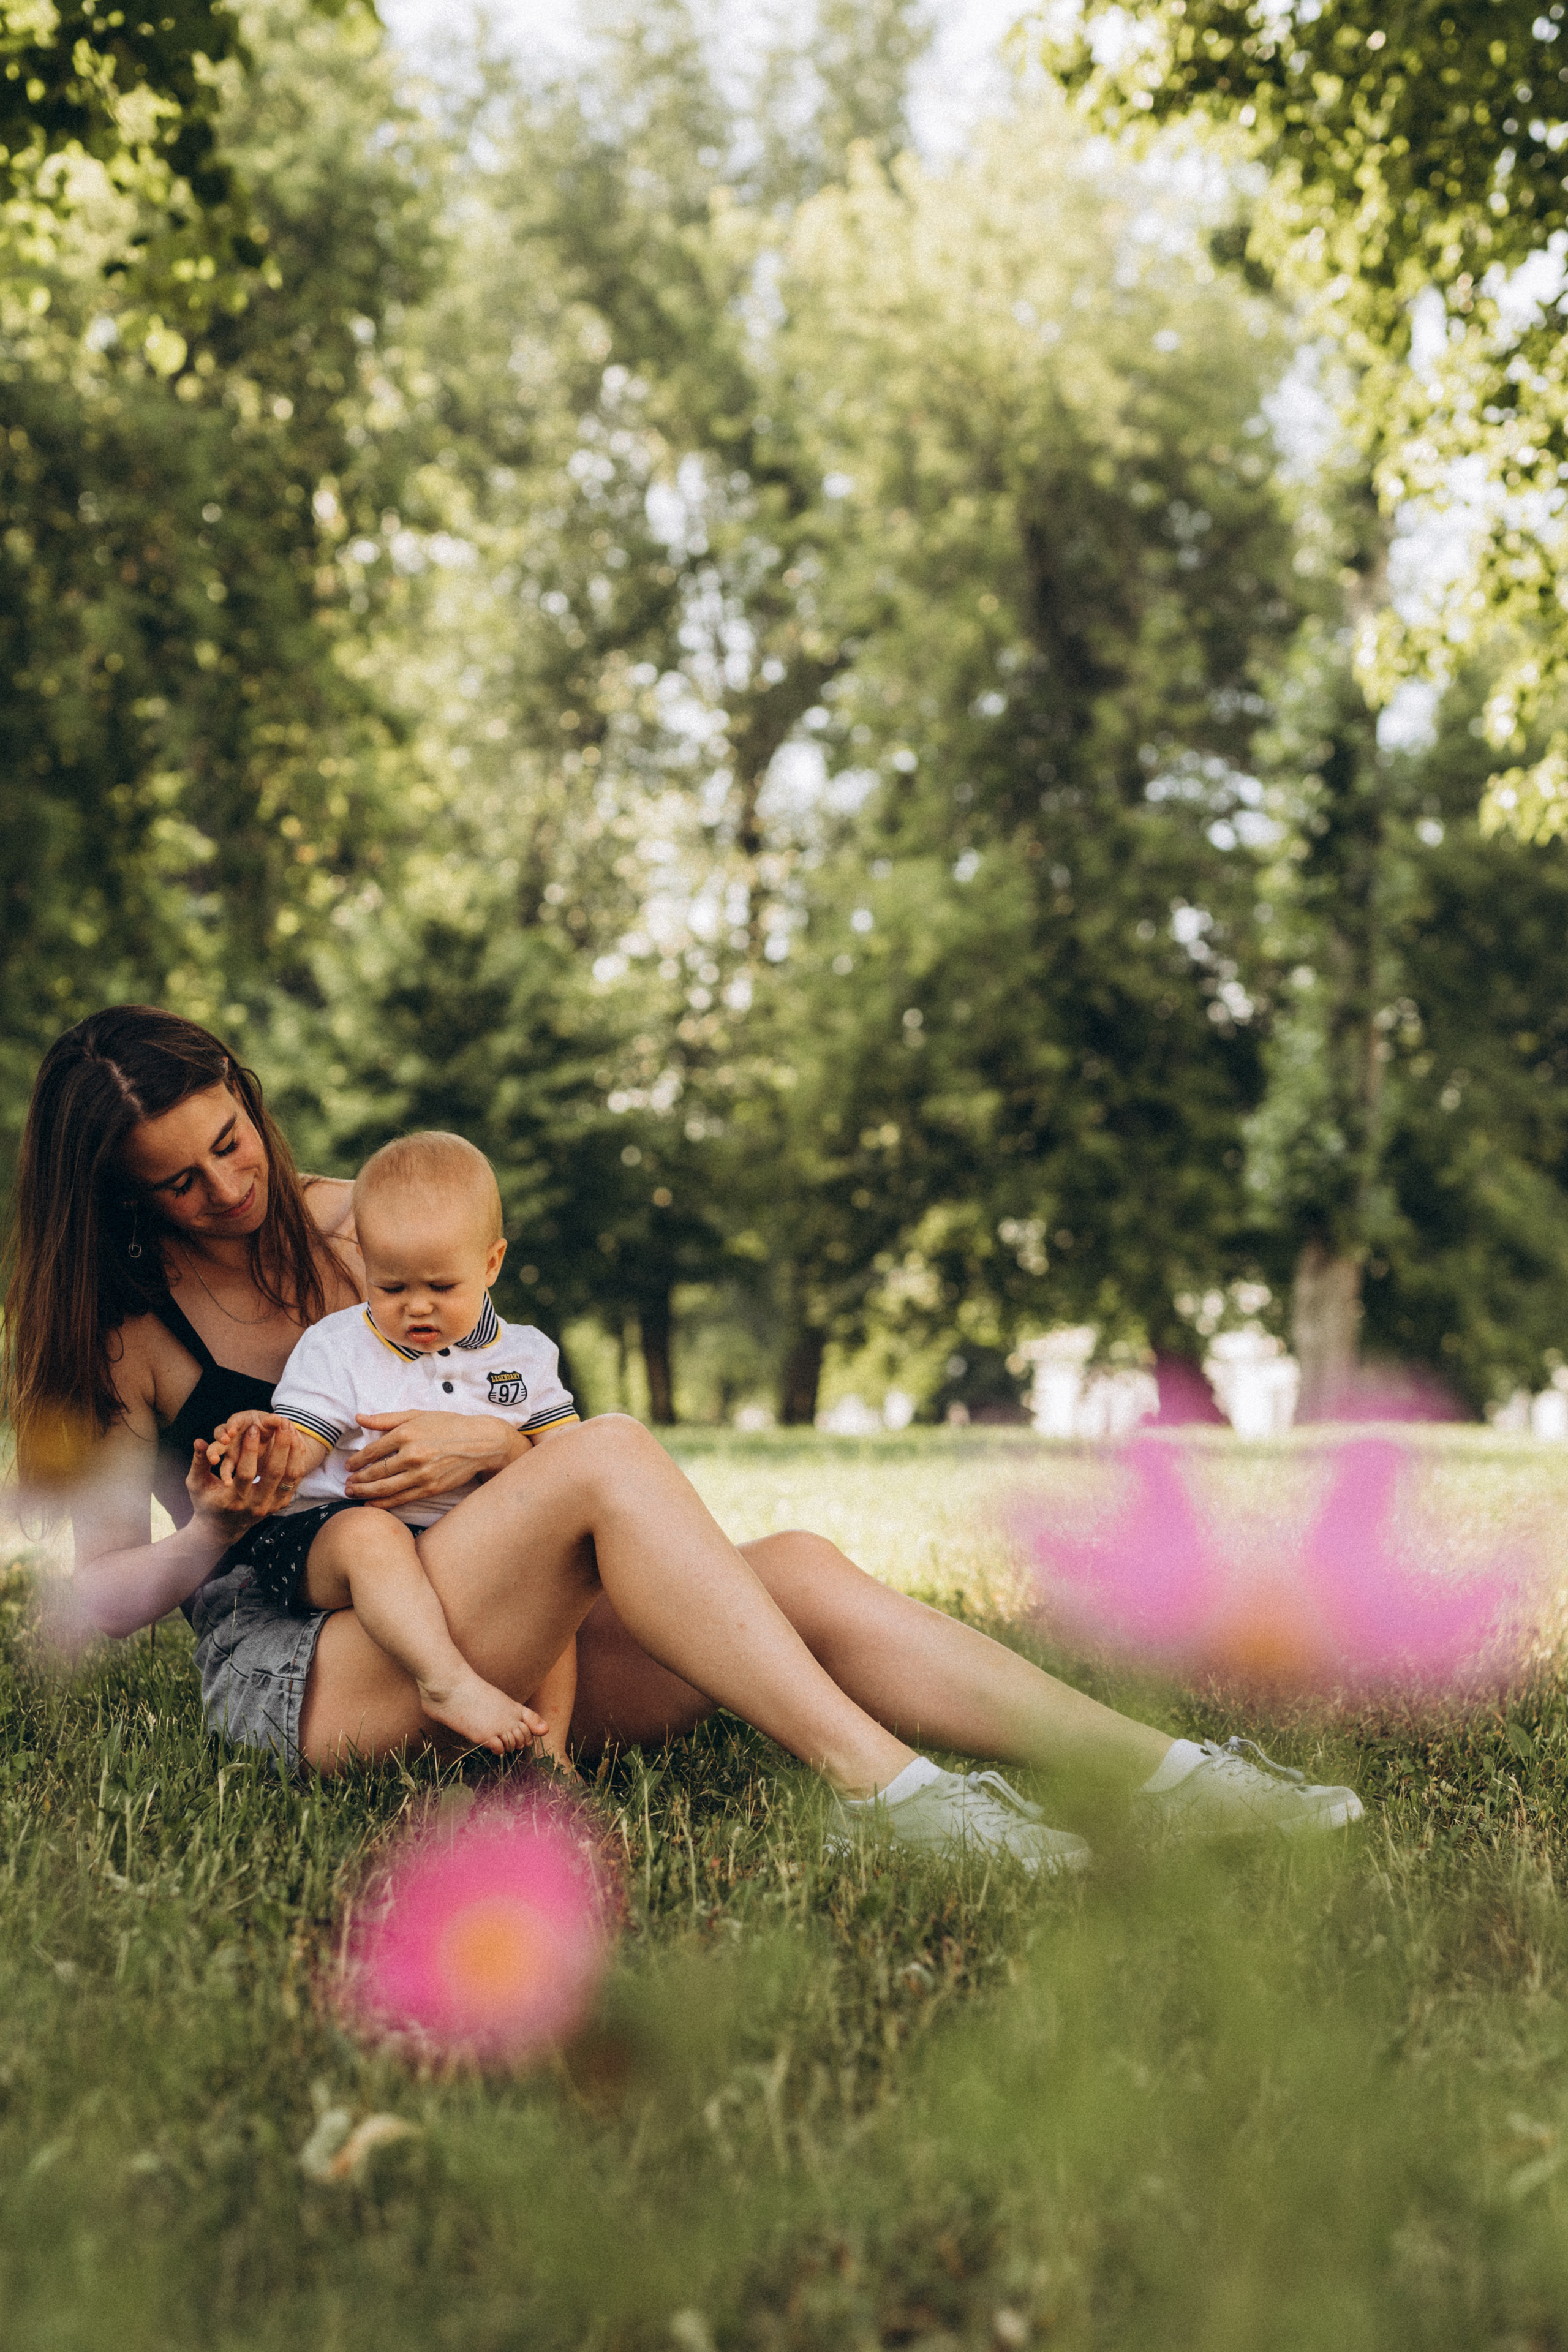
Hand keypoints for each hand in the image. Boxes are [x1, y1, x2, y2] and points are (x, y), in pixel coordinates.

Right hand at [184, 1418, 310, 1540]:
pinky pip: (295, 1479)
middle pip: (275, 1473)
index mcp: (234, 1500)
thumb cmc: (206, 1501)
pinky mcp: (281, 1504)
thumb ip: (199, 1462)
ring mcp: (271, 1506)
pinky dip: (297, 1458)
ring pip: (290, 1475)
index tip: (253, 1428)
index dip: (251, 1450)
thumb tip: (199, 1441)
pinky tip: (295, 1440)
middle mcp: (256, 1505)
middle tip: (282, 1422)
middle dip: (280, 1445)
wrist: (222, 1528)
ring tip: (290, 1427)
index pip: (246, 1473)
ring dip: (293, 1449)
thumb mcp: (197, 1484)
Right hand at [204, 1407, 284, 1477]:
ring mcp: (229, 1450)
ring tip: (215, 1460)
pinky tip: (227, 1483)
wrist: (265, 1437)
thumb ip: (271, 1421)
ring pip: (218, 1452)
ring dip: (214, 1455)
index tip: (232, 1431)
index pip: (232, 1422)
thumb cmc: (264, 1426)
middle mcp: (230, 1435)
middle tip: (224, 1441)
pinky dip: (226, 1474)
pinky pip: (226, 1468)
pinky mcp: (232, 1462)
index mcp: (238, 1422)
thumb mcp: (268, 1422)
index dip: (232, 1426)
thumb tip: (277, 1419)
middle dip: (220, 1437)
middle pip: (219, 1435)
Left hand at [344, 1412, 529, 1505]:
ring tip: (353, 1494)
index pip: (373, 1451)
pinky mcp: (430, 1488)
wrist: (481, 1442)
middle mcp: (412, 1454)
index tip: (349, 1466)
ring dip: (365, 1493)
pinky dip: (383, 1504)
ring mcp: (421, 1474)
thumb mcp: (417, 1414)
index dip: (357, 1461)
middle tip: (346, 1484)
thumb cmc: (449, 1425)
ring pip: (385, 1488)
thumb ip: (387, 1419)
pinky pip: (401, 1499)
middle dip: (357, 1480)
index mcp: (406, 1433)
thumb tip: (359, 1418)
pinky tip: (371, 1505)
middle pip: (375, 1472)